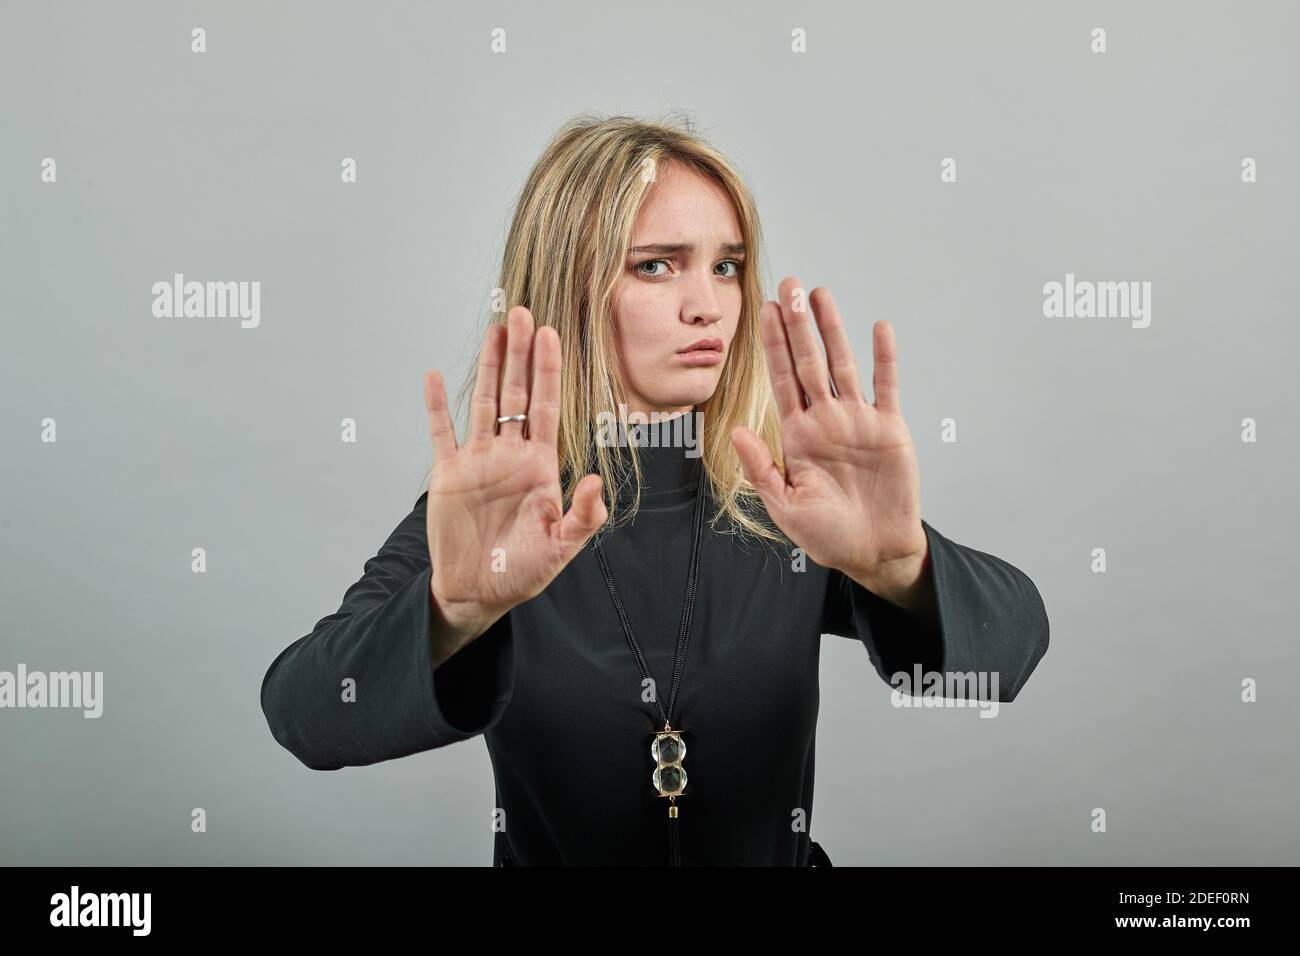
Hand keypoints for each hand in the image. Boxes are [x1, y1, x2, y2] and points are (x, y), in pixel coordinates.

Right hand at [423, 306, 607, 637]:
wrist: (478, 592)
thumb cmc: (523, 572)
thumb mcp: (561, 547)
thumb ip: (582, 516)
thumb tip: (595, 481)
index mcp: (540, 465)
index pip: (547, 407)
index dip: (548, 371)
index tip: (550, 334)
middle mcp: (510, 454)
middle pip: (516, 393)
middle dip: (520, 354)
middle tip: (522, 314)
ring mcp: (478, 460)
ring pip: (483, 402)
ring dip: (487, 366)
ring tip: (492, 329)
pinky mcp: (448, 473)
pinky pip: (441, 432)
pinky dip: (435, 405)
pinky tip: (433, 377)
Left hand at [729, 277, 928, 600]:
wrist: (874, 551)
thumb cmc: (829, 536)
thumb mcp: (785, 507)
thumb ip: (762, 469)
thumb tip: (736, 431)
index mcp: (797, 435)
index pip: (780, 379)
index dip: (772, 345)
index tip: (763, 311)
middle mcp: (825, 419)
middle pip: (808, 361)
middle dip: (796, 323)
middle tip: (787, 284)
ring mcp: (857, 420)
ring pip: (842, 364)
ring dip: (832, 329)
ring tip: (820, 294)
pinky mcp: (889, 429)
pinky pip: (886, 386)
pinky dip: (884, 357)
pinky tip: (879, 327)